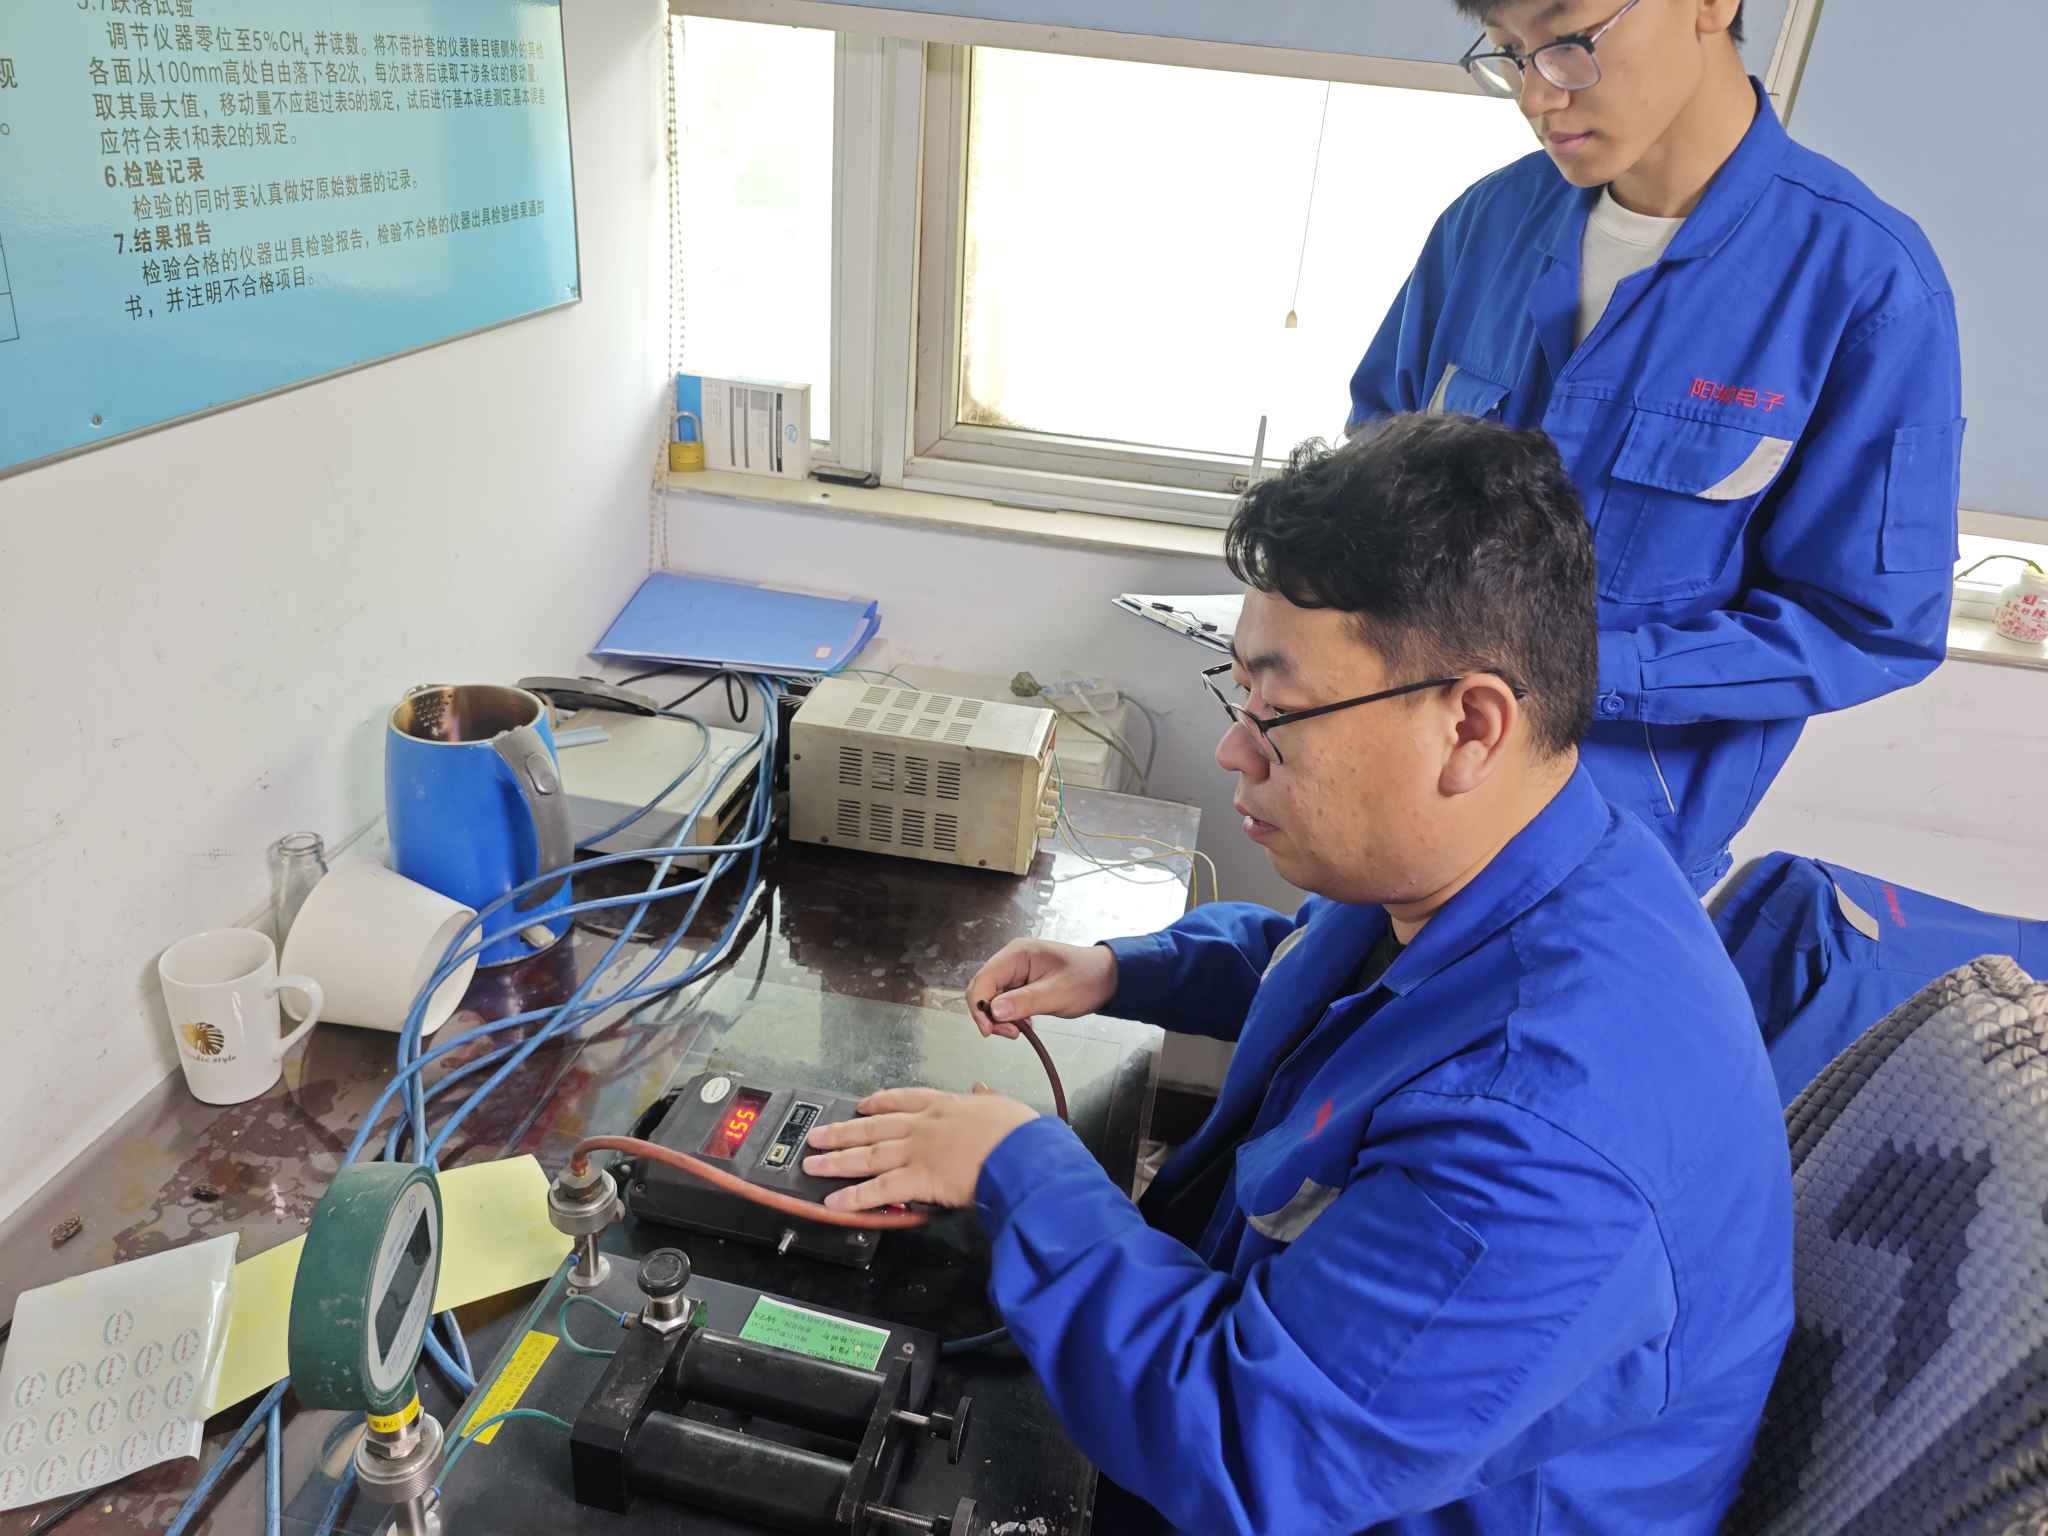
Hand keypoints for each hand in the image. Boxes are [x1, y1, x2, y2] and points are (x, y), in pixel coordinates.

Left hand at [802, 1087, 1040, 1210]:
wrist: (1022, 1152)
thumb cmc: (1019, 1133)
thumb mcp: (1004, 1105)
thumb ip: (988, 1099)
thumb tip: (983, 1089)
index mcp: (946, 1105)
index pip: (905, 1099)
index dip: (880, 1101)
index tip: (863, 1104)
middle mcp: (924, 1125)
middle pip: (874, 1127)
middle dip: (843, 1131)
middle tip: (818, 1135)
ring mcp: (918, 1151)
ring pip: (868, 1155)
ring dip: (836, 1160)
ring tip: (812, 1165)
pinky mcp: (918, 1179)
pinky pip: (879, 1189)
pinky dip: (854, 1196)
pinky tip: (834, 1201)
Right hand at [966, 940, 1117, 1038]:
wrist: (1107, 978)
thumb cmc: (1087, 978)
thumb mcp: (1057, 993)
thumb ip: (1024, 1001)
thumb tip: (993, 1011)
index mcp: (1017, 954)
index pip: (983, 979)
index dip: (979, 1006)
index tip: (989, 1030)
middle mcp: (1011, 960)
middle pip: (983, 989)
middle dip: (990, 1015)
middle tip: (1011, 1033)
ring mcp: (1015, 971)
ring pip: (992, 998)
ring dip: (1000, 1017)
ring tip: (1021, 1029)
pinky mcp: (1020, 983)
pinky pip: (1004, 1001)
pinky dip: (1009, 1016)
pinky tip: (1025, 1022)